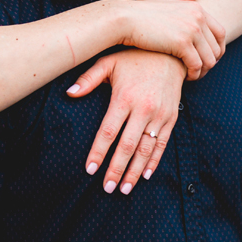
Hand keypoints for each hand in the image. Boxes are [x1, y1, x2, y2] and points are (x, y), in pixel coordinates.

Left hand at [67, 50, 185, 194]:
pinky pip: (162, 144)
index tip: (90, 169)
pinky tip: (146, 175)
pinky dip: (154, 161)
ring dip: (135, 172)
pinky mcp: (172, 117)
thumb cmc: (135, 57)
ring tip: (124, 189)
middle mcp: (144, 108)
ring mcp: (160, 115)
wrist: (172, 52)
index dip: (99, 152)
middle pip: (127, 146)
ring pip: (146, 150)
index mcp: (124, 97)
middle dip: (116, 169)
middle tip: (107, 188)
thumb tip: (69, 93)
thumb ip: (88, 78)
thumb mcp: (109, 62)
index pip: (109, 131)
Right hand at [120, 0, 225, 80]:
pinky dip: (194, 74)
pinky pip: (197, 65)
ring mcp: (191, 29)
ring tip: (192, 76)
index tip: (207, 59)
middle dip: (211, 62)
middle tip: (199, 71)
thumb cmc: (140, 13)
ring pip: (209, 59)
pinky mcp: (182, 43)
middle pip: (217, 48)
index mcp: (196, 8)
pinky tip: (186, 78)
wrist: (123, 20)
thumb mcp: (164, 1)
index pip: (220, 32)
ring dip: (203, 71)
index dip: (217, 49)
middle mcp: (198, 17)